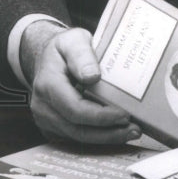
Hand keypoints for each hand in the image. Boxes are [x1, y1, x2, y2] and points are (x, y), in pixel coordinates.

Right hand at [21, 23, 140, 144]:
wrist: (47, 57)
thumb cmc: (64, 48)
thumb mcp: (73, 40)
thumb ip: (82, 55)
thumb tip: (92, 76)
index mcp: (48, 84)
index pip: (75, 109)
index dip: (100, 116)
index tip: (124, 115)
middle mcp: (43, 106)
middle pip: (78, 129)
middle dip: (108, 133)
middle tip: (135, 129)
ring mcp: (46, 119)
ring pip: (78, 138)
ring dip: (106, 138)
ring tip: (131, 132)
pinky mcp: (53, 127)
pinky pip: (76, 138)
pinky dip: (98, 137)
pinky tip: (117, 132)